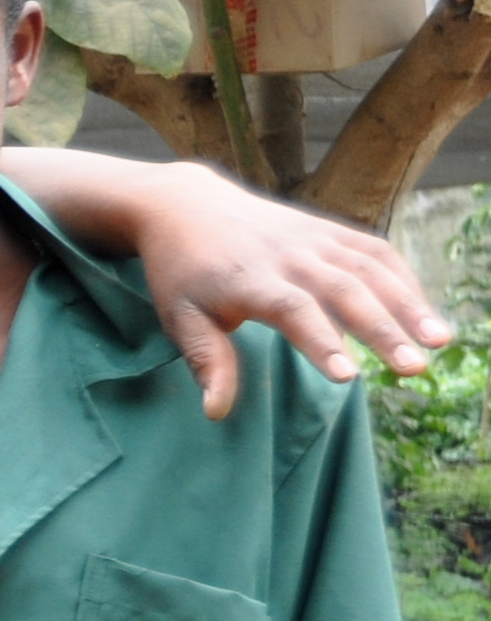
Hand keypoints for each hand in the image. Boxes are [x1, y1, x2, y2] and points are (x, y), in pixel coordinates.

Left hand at [39, 153, 451, 418]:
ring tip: (439, 342)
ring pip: (371, 270)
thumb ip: (207, 361)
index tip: (348, 377)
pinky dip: (404, 279)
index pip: (293, 311)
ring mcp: (315, 239)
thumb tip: (216, 413)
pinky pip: (376, 251)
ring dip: (409, 304)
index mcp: (249, 279)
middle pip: (345, 293)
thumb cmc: (183, 272)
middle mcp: (289, 256)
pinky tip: (424, 313)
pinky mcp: (331, 230)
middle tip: (414, 368)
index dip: (322, 342)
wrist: (187, 207)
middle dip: (383, 331)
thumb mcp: (181, 316)